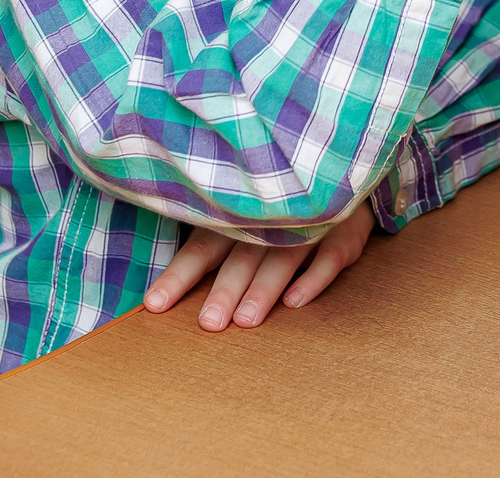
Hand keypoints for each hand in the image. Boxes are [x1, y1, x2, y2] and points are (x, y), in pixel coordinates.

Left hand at [143, 204, 374, 331]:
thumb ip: (211, 248)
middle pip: (243, 256)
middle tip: (209, 324)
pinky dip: (314, 277)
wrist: (343, 176)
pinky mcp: (344, 232)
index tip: (154, 305)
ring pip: (284, 256)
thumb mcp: (243, 219)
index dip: (179, 275)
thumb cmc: (281, 211)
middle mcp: (271, 221)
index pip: (202, 247)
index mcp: (238, 218)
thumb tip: (159, 294)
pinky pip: (330, 256)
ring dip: (264, 288)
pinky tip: (295, 301)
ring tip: (246, 319)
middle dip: (225, 289)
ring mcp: (310, 225)